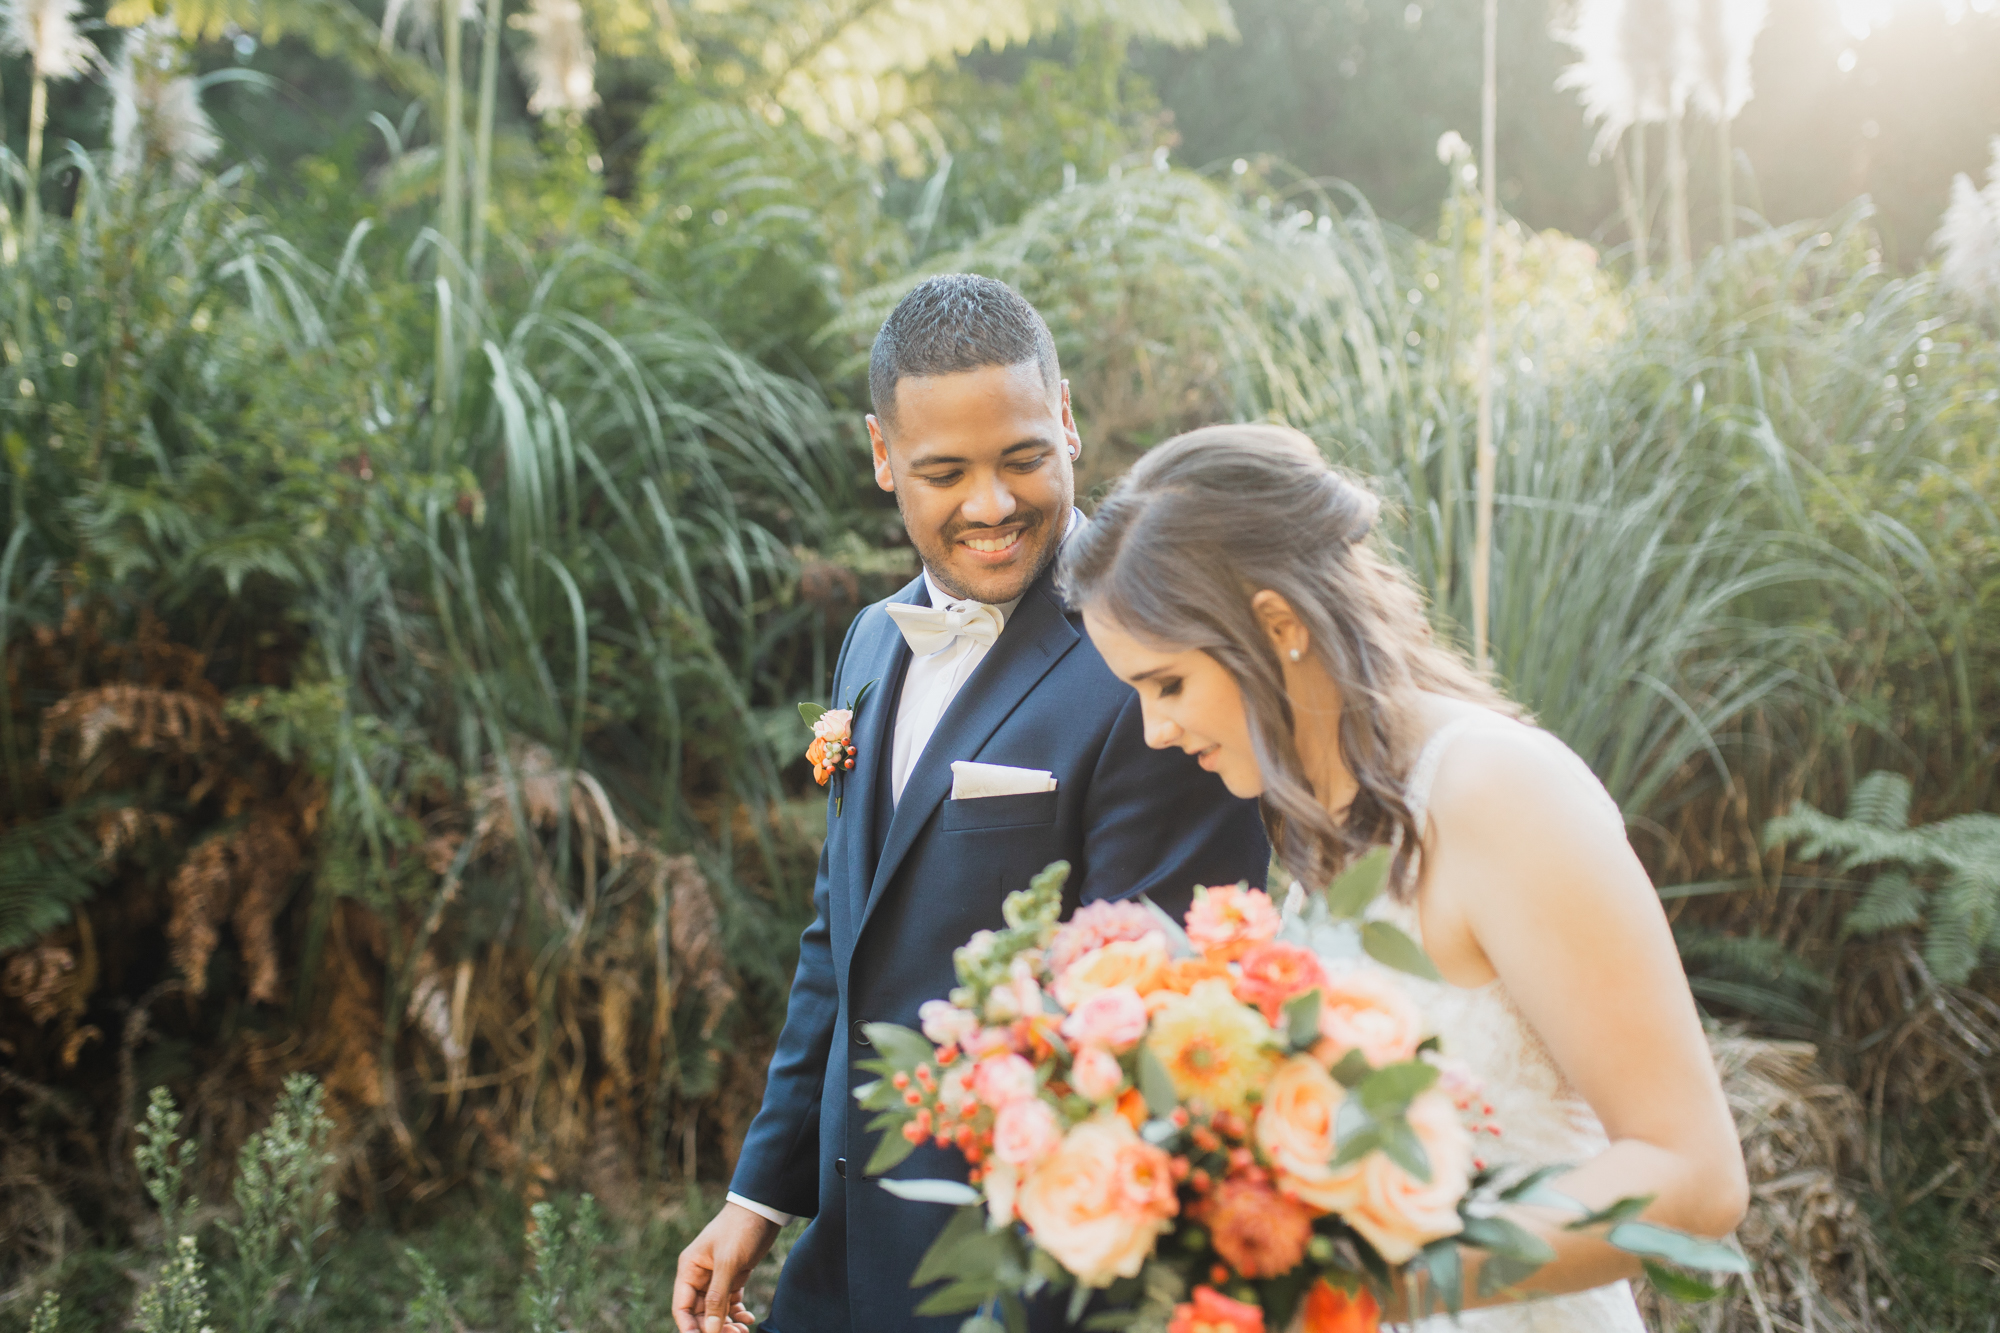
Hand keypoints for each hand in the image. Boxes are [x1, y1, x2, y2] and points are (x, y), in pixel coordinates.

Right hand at [673, 1201, 781, 1332]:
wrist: (763, 1209)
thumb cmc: (740, 1229)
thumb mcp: (728, 1262)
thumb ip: (718, 1296)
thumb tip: (709, 1329)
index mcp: (690, 1269)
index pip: (682, 1307)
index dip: (689, 1328)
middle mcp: (700, 1276)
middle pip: (700, 1313)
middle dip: (713, 1328)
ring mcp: (717, 1277)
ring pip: (716, 1311)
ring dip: (726, 1324)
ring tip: (742, 1331)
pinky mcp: (734, 1277)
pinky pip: (731, 1303)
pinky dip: (738, 1314)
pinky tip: (748, 1319)